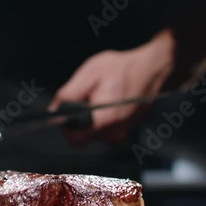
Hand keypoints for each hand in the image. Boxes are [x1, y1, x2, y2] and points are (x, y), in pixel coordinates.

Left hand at [50, 29, 174, 144]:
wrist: (151, 69)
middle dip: (79, 117)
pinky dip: (100, 118)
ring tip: (99, 96)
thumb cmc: (122, 68)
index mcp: (105, 119)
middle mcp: (114, 132)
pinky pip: (103, 130)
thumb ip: (69, 93)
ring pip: (92, 132)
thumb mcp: (90, 72)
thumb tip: (54, 110)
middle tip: (87, 96)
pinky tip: (107, 101)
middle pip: (82, 135)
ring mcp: (121, 134)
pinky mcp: (124, 132)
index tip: (67, 110)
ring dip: (90, 117)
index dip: (66, 125)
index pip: (75, 138)